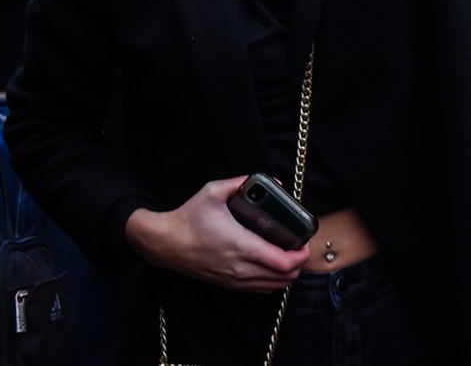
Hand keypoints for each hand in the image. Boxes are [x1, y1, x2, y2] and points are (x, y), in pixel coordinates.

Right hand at [126, 177, 308, 293]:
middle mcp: (241, 267)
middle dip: (298, 264)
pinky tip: (272, 267)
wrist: (165, 244)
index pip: (283, 262)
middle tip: (300, 246)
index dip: (301, 255)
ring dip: (287, 274)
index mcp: (242, 245)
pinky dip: (272, 282)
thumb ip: (240, 182)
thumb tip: (265, 180)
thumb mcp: (213, 191)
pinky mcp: (228, 284)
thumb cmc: (188, 218)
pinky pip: (259, 290)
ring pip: (273, 287)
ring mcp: (234, 279)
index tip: (305, 242)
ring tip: (290, 256)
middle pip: (284, 278)